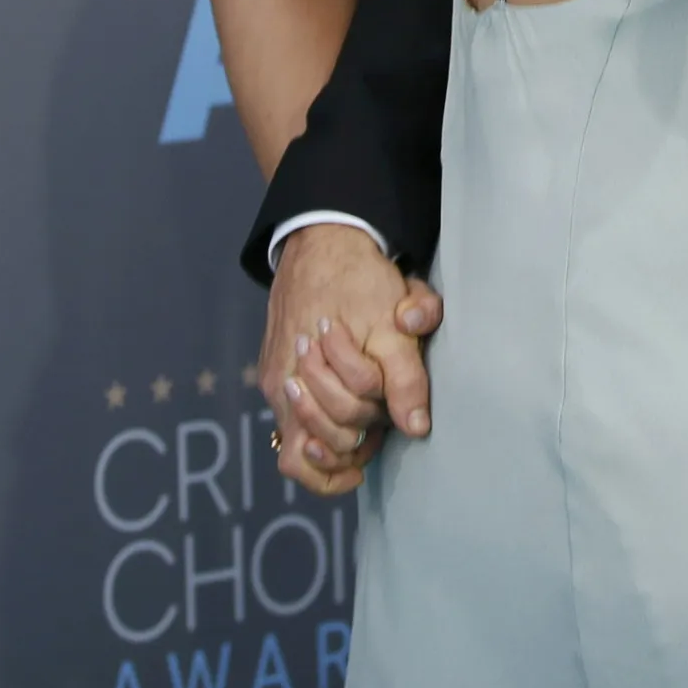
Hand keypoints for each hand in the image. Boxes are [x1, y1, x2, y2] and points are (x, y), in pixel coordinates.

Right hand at [261, 223, 443, 496]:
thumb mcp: (395, 323)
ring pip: (299, 445)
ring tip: (361, 433)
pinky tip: (335, 440)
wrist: (321, 242)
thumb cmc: (361, 281)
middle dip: (359, 433)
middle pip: (326, 437)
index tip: (393, 422)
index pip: (347, 429)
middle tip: (379, 421)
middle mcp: (288, 383)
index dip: (377, 430)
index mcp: (318, 372)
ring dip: (334, 441)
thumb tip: (416, 426)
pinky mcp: (271, 376)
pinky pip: (286, 429)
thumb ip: (405, 376)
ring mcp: (276, 382)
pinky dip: (312, 438)